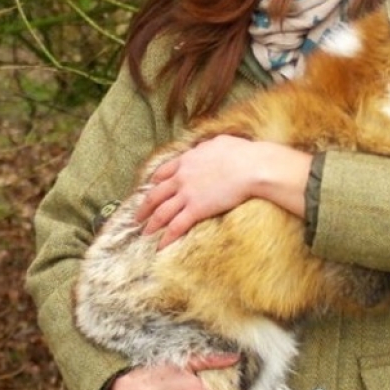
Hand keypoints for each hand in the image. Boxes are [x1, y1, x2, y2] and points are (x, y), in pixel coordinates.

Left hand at [136, 135, 311, 246]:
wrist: (251, 167)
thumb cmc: (242, 153)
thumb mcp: (220, 142)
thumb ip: (208, 147)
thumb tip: (209, 147)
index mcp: (187, 160)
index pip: (164, 172)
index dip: (155, 182)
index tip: (150, 188)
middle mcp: (181, 177)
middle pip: (156, 194)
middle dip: (144, 207)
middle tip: (137, 217)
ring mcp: (187, 194)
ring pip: (161, 212)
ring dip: (151, 225)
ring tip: (144, 234)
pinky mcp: (196, 209)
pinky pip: (176, 226)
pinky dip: (166, 238)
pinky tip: (160, 246)